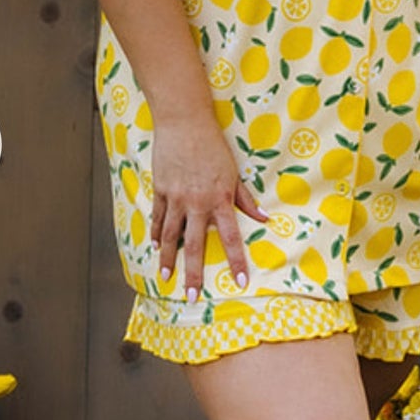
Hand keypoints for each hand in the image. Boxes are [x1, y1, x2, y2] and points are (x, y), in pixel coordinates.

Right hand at [151, 115, 268, 299]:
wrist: (184, 122)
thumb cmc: (213, 145)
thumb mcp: (234, 172)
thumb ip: (246, 199)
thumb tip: (264, 218)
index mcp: (220, 199)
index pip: (231, 237)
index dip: (236, 260)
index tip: (240, 281)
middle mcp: (197, 203)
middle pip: (196, 245)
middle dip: (194, 273)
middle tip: (192, 297)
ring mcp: (176, 198)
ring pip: (171, 235)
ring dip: (168, 258)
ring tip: (166, 277)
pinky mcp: (161, 190)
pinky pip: (158, 217)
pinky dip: (156, 233)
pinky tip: (155, 246)